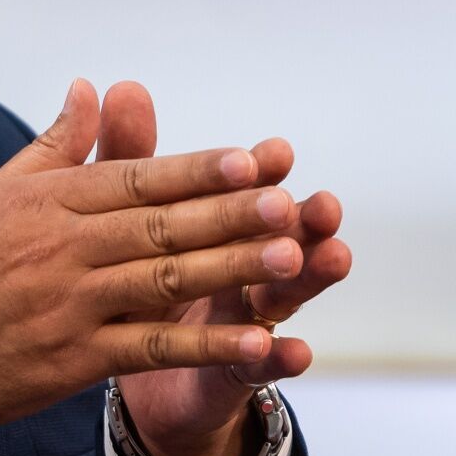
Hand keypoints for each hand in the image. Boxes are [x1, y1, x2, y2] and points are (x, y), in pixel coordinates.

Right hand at [0, 79, 300, 455]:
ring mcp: (69, 306)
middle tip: (291, 202)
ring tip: (289, 257)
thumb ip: (51, 148)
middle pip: (159, 226)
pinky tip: (256, 342)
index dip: (196, 169)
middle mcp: (60, 248)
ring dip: (231, 270)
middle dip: (230, 214)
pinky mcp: (74, 360)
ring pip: (164, 281)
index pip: (133, 178)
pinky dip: (206, 345)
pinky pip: (152, 348)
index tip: (251, 158)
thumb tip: (89, 89)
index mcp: (42, 203)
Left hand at [99, 82, 351, 455]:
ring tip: (333, 260)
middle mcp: (234, 267)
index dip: (259, 174)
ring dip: (309, 278)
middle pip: (274, 237)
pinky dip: (275, 358)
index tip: (276, 152)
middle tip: (320, 205)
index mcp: (208, 225)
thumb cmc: (132, 279)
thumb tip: (122, 86)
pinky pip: (255, 365)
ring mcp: (239, 319)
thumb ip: (126, 158)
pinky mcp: (229, 369)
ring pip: (280, 295)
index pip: (240, 192)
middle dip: (300, 220)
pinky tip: (295, 353)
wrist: (126, 369)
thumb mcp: (124, 219)